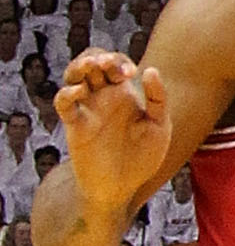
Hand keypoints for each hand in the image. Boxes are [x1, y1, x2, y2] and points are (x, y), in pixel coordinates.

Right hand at [54, 51, 170, 215]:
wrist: (122, 187)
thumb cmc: (142, 157)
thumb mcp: (159, 127)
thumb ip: (158, 99)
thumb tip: (149, 70)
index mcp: (124, 93)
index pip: (116, 63)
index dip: (119, 60)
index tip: (130, 73)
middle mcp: (103, 97)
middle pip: (92, 63)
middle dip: (99, 57)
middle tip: (109, 65)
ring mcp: (88, 110)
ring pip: (74, 77)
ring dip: (79, 66)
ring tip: (90, 66)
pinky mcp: (75, 126)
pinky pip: (64, 104)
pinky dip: (66, 94)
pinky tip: (79, 91)